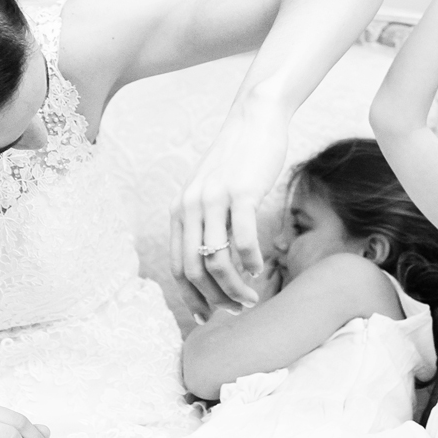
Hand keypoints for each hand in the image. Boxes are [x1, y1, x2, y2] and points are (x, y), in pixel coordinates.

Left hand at [173, 105, 288, 309]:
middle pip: (194, 269)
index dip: (191, 297)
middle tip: (236, 310)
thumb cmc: (236, 162)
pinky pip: (242, 239)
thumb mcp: (209, 192)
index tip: (207, 316)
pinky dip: (251, 262)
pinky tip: (260, 269)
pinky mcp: (241, 192)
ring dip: (235, 286)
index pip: (178, 266)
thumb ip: (206, 223)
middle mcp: (190, 206)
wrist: (253, 120)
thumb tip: (215, 264)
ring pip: (218, 259)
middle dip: (214, 298)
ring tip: (252, 296)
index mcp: (179, 211)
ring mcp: (214, 199)